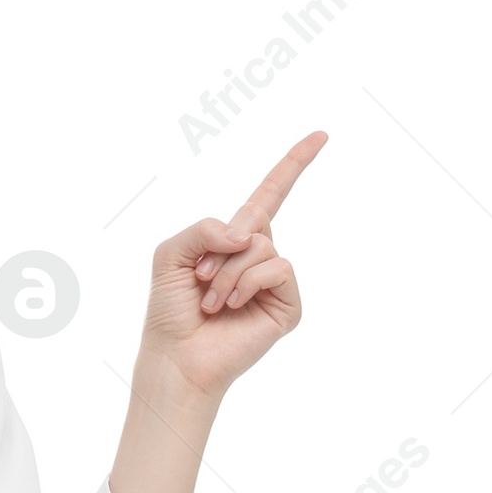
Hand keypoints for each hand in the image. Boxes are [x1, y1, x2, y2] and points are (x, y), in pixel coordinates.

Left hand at [137, 131, 327, 403]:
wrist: (176, 357)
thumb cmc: (170, 309)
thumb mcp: (170, 253)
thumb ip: (204, 227)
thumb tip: (250, 235)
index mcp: (234, 240)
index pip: (269, 195)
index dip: (293, 164)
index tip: (321, 135)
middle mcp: (258, 256)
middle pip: (256, 221)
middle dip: (220, 249)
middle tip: (199, 281)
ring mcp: (274, 281)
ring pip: (263, 246)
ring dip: (230, 272)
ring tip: (213, 301)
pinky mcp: (287, 304)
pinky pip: (279, 268)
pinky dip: (250, 282)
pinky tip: (233, 306)